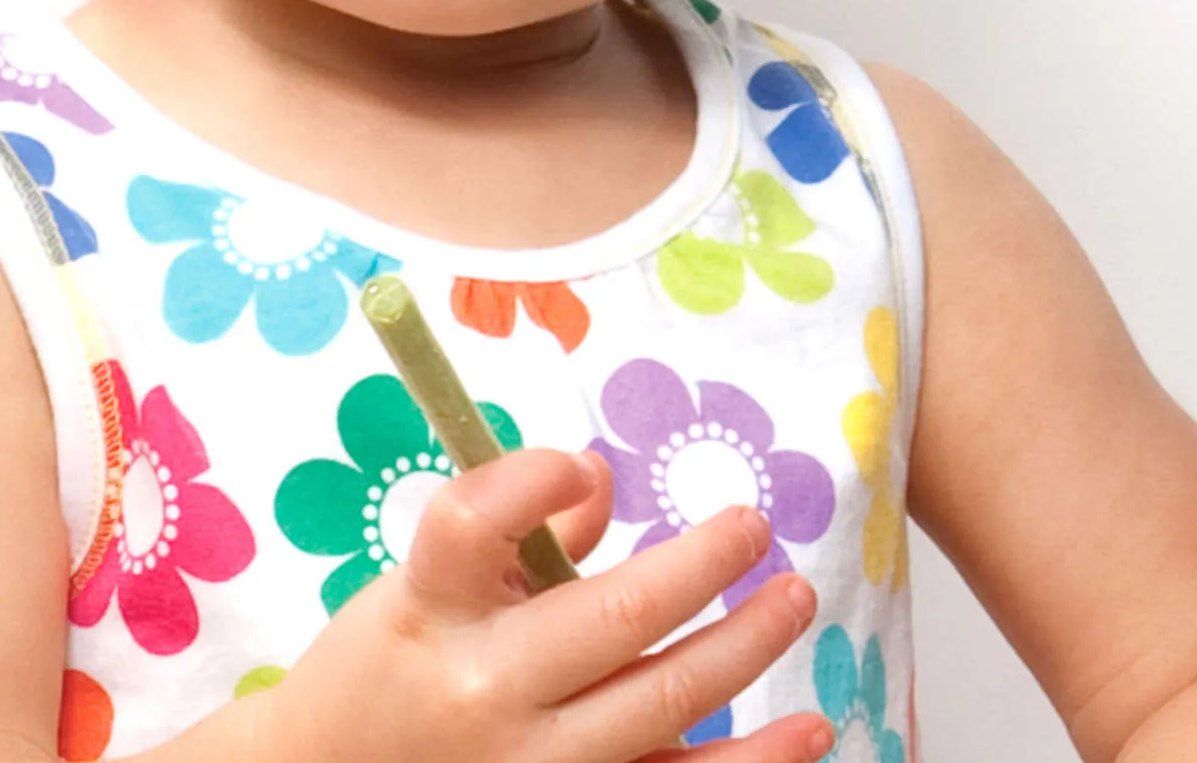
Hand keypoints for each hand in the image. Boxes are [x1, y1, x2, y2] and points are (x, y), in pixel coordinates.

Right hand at [257, 444, 831, 762]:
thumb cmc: (387, 670)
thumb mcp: (420, 586)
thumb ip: (512, 532)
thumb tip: (599, 483)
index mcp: (430, 609)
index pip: (475, 520)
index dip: (535, 476)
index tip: (585, 465)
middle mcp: (480, 690)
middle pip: (613, 616)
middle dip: (702, 563)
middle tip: (754, 524)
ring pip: (661, 707)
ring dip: (745, 648)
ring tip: (795, 600)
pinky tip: (809, 731)